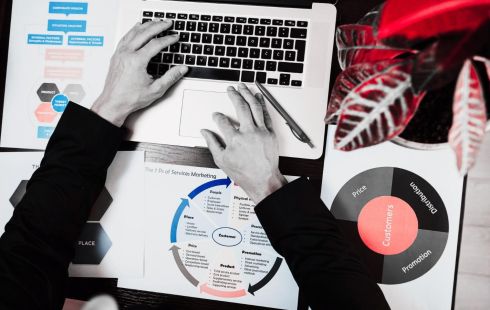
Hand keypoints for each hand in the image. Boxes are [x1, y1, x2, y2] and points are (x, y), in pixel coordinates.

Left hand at [91, 20, 187, 126]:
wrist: (113, 103)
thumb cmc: (130, 98)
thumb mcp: (155, 89)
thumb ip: (171, 77)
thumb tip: (182, 69)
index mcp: (137, 61)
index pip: (156, 44)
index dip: (168, 39)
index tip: (175, 37)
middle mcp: (127, 54)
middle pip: (145, 33)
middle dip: (158, 26)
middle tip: (168, 23)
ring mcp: (120, 53)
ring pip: (134, 32)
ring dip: (146, 25)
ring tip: (155, 22)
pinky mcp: (116, 55)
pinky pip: (125, 37)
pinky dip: (133, 30)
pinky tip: (137, 27)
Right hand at [201, 84, 287, 203]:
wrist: (264, 180)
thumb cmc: (244, 173)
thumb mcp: (222, 161)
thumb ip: (212, 143)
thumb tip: (204, 132)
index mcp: (234, 140)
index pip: (222, 121)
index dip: (217, 117)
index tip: (216, 115)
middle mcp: (248, 133)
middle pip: (240, 107)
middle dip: (233, 95)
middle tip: (230, 89)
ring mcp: (261, 131)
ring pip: (254, 107)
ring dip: (248, 94)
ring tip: (243, 87)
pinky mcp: (270, 133)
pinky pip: (266, 114)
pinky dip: (262, 104)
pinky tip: (258, 96)